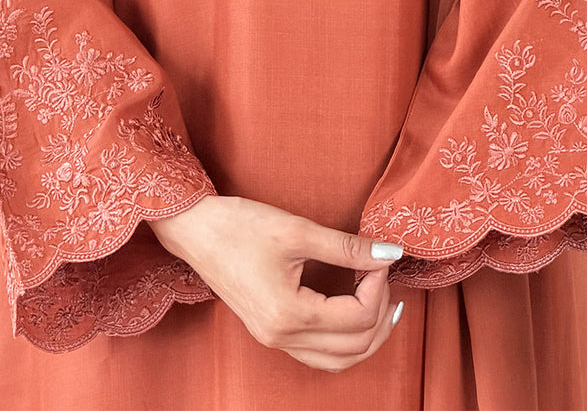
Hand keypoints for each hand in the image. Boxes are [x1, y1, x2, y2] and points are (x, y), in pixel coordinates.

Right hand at [150, 194, 404, 372]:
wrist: (195, 229)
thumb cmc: (240, 226)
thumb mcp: (299, 231)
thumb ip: (348, 247)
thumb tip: (390, 253)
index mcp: (289, 315)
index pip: (357, 318)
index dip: (378, 286)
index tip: (379, 256)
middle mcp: (281, 338)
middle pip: (353, 348)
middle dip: (380, 315)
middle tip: (386, 278)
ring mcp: (273, 340)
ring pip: (337, 361)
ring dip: (366, 336)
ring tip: (382, 302)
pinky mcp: (269, 332)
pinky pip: (318, 354)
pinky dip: (344, 340)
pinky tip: (353, 312)